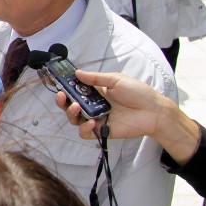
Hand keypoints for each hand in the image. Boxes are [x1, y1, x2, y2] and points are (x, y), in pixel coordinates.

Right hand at [54, 70, 168, 139]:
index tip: (51, 80)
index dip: (62, 85)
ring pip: (75, 119)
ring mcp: (96, 118)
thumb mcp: (116, 80)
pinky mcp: (101, 131)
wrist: (154, 112)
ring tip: (77, 107)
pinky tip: (92, 122)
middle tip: (62, 96)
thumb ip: (95, 78)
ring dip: (71, 113)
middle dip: (62, 101)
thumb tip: (77, 73)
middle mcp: (93, 104)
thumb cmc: (138, 93)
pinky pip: (85, 132)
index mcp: (95, 91)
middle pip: (70, 105)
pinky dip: (85, 128)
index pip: (74, 88)